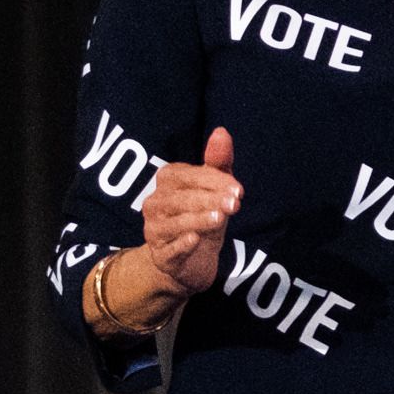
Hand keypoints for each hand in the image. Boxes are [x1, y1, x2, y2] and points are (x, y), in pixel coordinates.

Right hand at [132, 123, 241, 302]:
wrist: (189, 261)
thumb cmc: (203, 216)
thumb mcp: (215, 190)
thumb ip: (218, 162)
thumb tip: (222, 131)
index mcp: (168, 182)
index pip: (187, 176)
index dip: (213, 181)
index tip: (239, 189)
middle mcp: (155, 204)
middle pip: (179, 199)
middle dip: (208, 199)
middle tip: (235, 203)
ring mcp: (155, 230)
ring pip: (173, 223)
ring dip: (197, 219)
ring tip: (219, 218)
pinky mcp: (161, 256)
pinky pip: (168, 249)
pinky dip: (181, 244)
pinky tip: (194, 239)